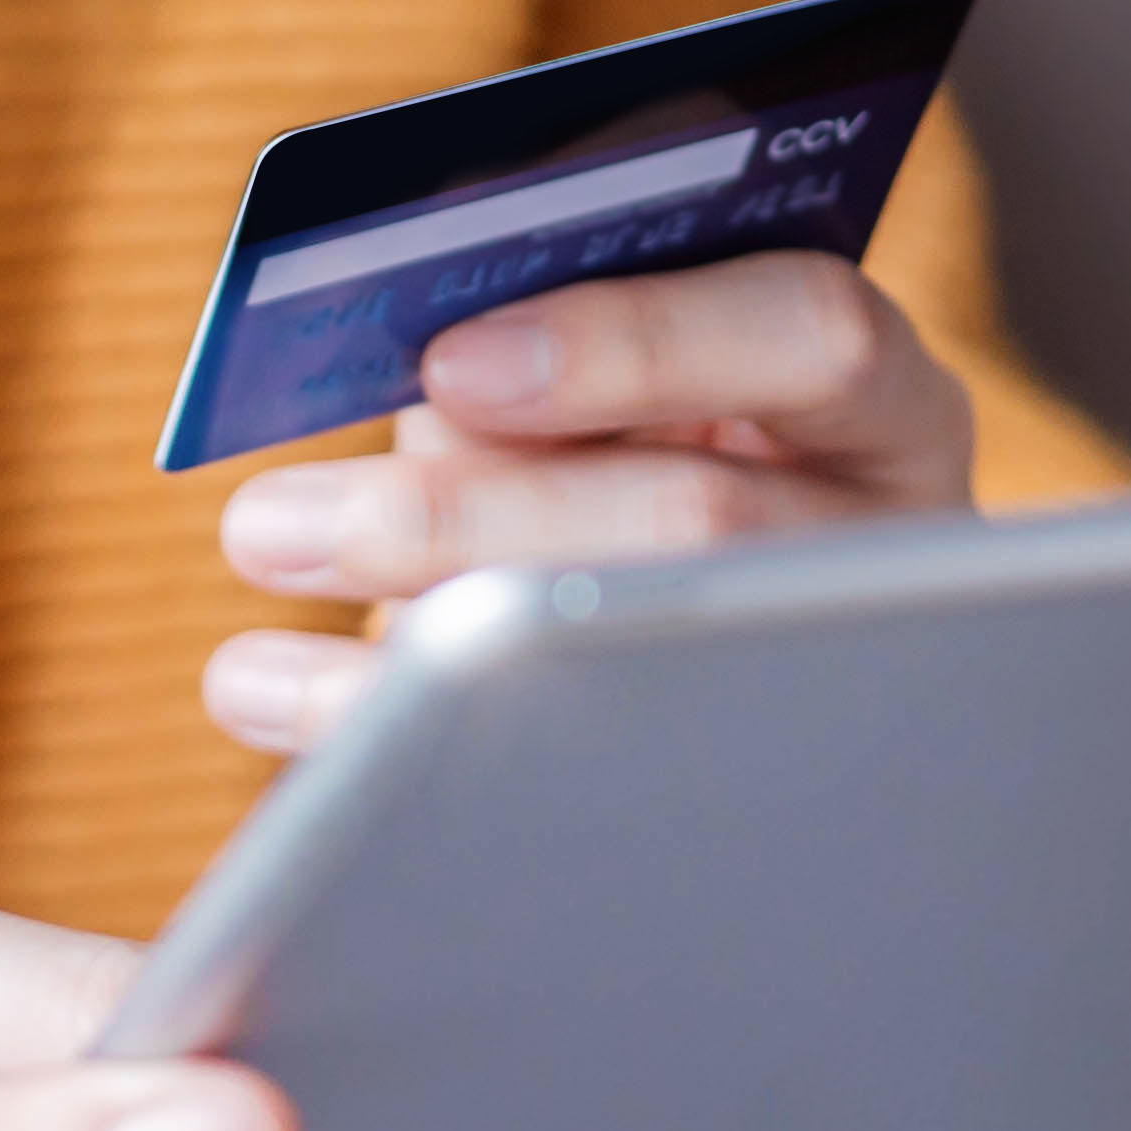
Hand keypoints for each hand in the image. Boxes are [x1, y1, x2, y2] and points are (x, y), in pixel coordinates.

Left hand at [196, 248, 975, 754]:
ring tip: (247, 641)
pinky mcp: (732, 798)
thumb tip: (389, 347)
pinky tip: (273, 702)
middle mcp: (883, 541)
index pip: (810, 332)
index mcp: (870, 394)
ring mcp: (823, 684)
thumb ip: (528, 345)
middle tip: (277, 525)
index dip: (631, 342)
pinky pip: (560, 792)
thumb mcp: (598, 382)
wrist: (667, 631)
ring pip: (631, 678)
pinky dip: (387, 737)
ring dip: (401, 661)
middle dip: (465, 522)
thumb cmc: (617, 453)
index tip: (450, 363)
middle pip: (700, 529)